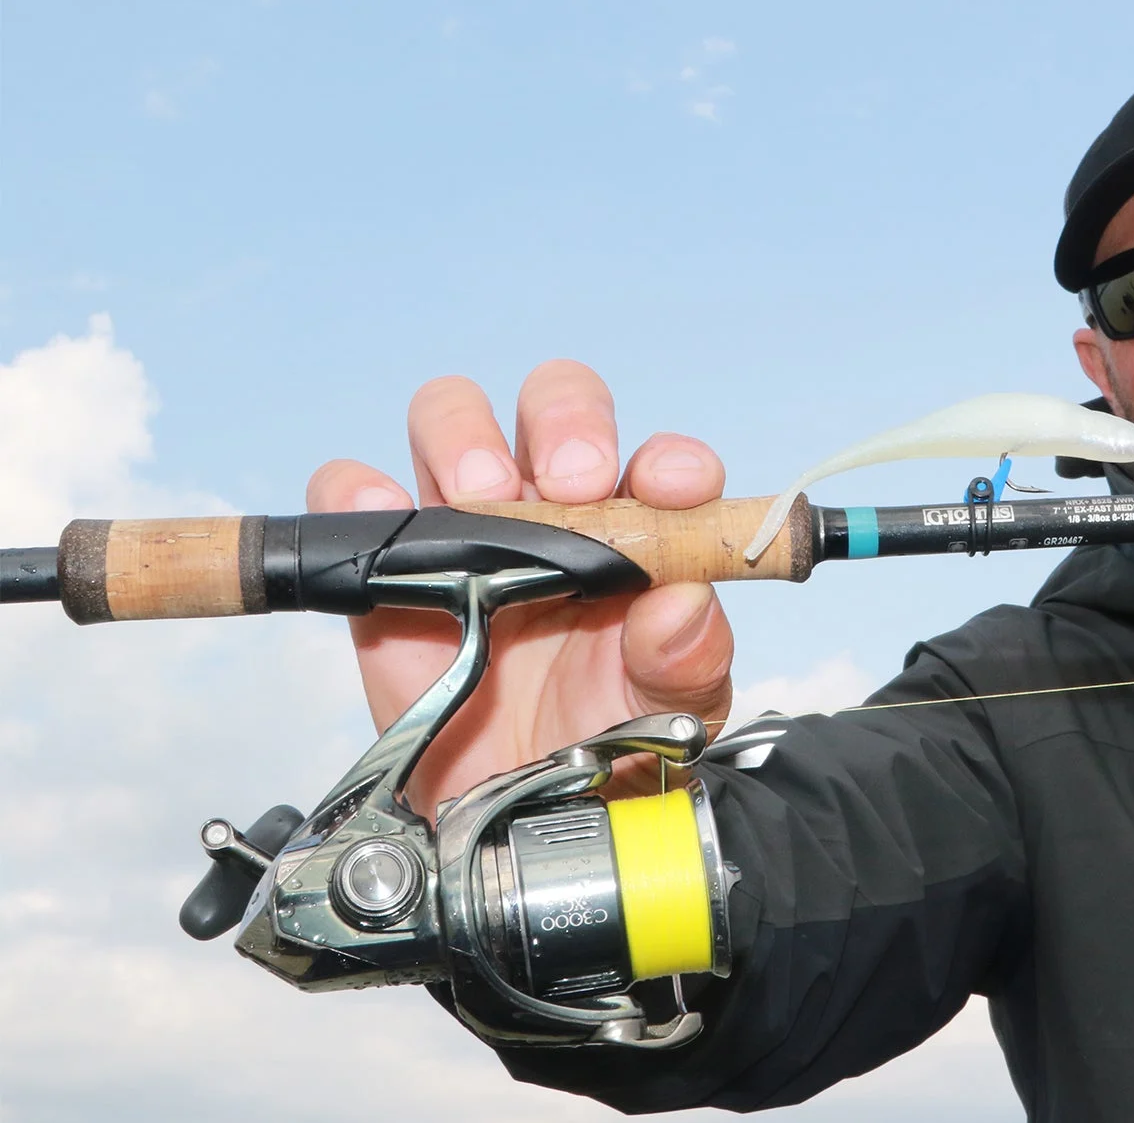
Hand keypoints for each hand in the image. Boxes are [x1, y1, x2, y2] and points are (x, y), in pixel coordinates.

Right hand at [306, 361, 734, 818]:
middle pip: (556, 405)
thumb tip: (684, 606)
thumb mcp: (669, 713)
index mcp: (640, 534)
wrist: (521, 818)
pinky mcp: (390, 563)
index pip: (660, 463)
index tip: (673, 487)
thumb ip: (687, 659)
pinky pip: (355, 493)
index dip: (670, 461)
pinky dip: (358, 488)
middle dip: (567, 421)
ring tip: (481, 495)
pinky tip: (387, 515)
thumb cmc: (604, 745)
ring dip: (465, 436)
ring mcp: (468, 527)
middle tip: (572, 482)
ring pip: (453, 419)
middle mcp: (556, 511)